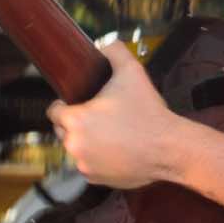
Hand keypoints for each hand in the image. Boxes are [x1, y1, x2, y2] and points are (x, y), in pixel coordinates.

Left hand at [47, 42, 187, 189]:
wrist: (169, 148)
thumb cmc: (149, 112)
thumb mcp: (132, 72)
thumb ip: (114, 51)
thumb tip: (105, 43)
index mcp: (76, 119)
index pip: (53, 111)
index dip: (64, 104)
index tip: (77, 102)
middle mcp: (74, 145)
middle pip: (63, 131)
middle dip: (76, 123)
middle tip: (100, 116)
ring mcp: (84, 165)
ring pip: (78, 149)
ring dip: (87, 141)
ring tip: (111, 133)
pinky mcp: (96, 179)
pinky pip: (90, 166)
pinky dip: (99, 159)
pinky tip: (117, 150)